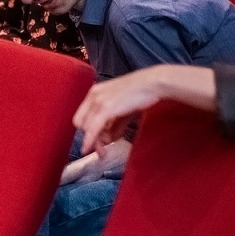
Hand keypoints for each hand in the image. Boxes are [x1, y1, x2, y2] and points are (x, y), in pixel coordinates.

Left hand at [73, 66, 215, 153]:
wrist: (152, 83)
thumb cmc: (141, 93)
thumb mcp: (124, 109)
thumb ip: (115, 123)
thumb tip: (110, 138)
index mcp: (95, 92)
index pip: (83, 116)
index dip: (87, 131)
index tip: (95, 141)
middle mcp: (94, 95)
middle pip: (82, 123)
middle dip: (89, 138)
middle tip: (100, 149)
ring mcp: (98, 100)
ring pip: (87, 127)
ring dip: (94, 142)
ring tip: (103, 152)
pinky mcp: (106, 107)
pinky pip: (93, 128)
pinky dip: (90, 140)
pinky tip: (90, 149)